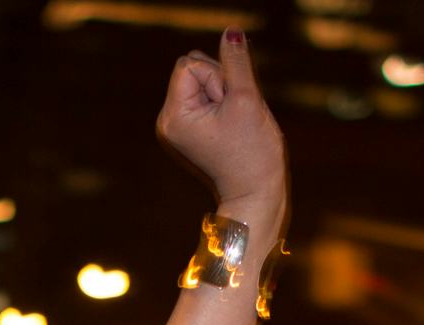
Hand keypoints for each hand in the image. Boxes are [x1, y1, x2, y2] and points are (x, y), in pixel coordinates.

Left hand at [156, 30, 285, 213]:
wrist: (256, 193)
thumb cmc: (252, 151)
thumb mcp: (246, 98)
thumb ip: (236, 60)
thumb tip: (230, 31)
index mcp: (173, 115)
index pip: (190, 63)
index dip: (217, 77)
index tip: (228, 107)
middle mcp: (168, 120)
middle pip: (194, 68)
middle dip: (220, 83)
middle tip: (233, 118)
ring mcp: (178, 125)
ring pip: (203, 81)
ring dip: (225, 93)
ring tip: (234, 124)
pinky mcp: (190, 128)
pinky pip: (207, 96)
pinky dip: (223, 104)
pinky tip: (231, 127)